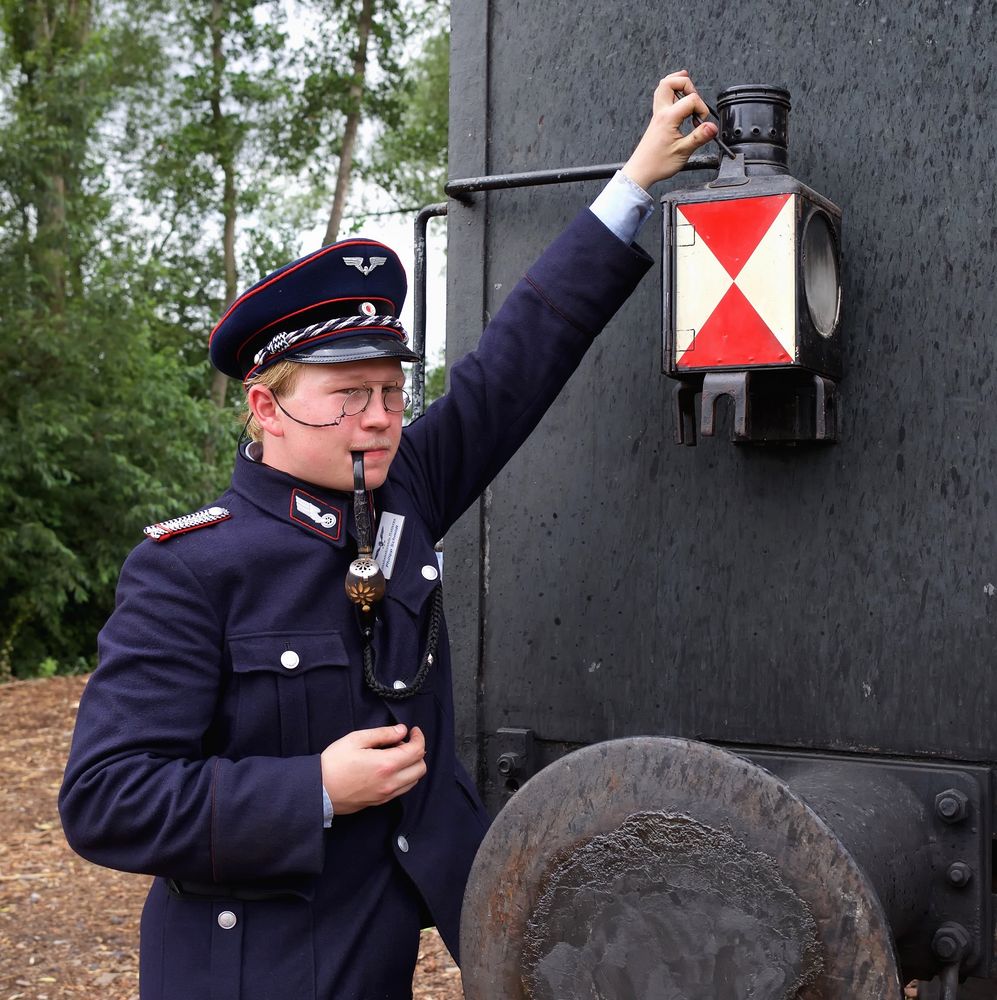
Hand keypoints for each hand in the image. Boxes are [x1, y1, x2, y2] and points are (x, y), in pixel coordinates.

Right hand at [321, 723, 426, 814]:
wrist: (317, 790)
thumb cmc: (333, 763)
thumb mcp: (356, 739)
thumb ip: (383, 733)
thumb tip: (401, 730)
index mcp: (386, 765)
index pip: (417, 751)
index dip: (419, 737)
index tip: (414, 731)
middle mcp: (390, 782)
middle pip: (421, 767)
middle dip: (418, 751)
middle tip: (403, 742)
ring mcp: (386, 795)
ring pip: (414, 780)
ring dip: (412, 766)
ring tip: (396, 754)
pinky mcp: (380, 802)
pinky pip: (402, 790)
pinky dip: (404, 777)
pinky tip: (390, 768)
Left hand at [622, 71, 718, 190]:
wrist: (640, 172)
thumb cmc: (657, 164)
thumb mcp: (682, 152)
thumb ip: (699, 137)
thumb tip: (712, 127)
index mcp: (668, 118)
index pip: (691, 99)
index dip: (701, 108)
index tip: (702, 123)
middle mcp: (661, 113)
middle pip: (669, 82)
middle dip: (686, 83)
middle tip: (695, 97)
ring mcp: (657, 115)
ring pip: (663, 87)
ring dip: (677, 84)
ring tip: (688, 88)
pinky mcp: (657, 121)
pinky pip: (662, 98)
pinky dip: (672, 94)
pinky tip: (679, 99)